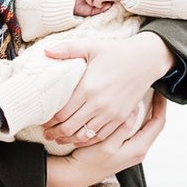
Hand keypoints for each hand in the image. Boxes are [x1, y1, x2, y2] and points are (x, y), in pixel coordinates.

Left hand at [39, 31, 170, 145]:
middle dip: (55, 133)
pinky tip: (78, 140)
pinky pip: (101, 135)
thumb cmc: (116, 53)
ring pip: (85, 135)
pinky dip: (87, 141)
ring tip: (58, 139)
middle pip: (70, 127)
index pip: (62, 112)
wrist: (145, 61)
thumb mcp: (91, 46)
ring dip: (69, 139)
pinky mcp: (121, 118)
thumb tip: (45, 51)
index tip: (41, 121)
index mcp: (88, 88)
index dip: (49, 120)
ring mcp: (111, 113)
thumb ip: (67, 49)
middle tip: (46, 134)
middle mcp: (99, 104)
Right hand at [45, 95, 165, 186]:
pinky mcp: (125, 149)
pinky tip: (130, 110)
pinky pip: (137, 131)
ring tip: (144, 97)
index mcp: (138, 149)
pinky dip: (137, 119)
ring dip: (147, 113)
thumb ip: (121, 128)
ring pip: (146, 127)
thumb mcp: (106, 145)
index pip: (157, 124)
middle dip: (156, 108)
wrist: (78, 174)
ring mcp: (133, 151)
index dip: (161, 107)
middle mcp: (139, 150)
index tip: (160, 92)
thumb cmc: (90, 161)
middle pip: (154, 125)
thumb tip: (134, 109)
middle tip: (153, 91)